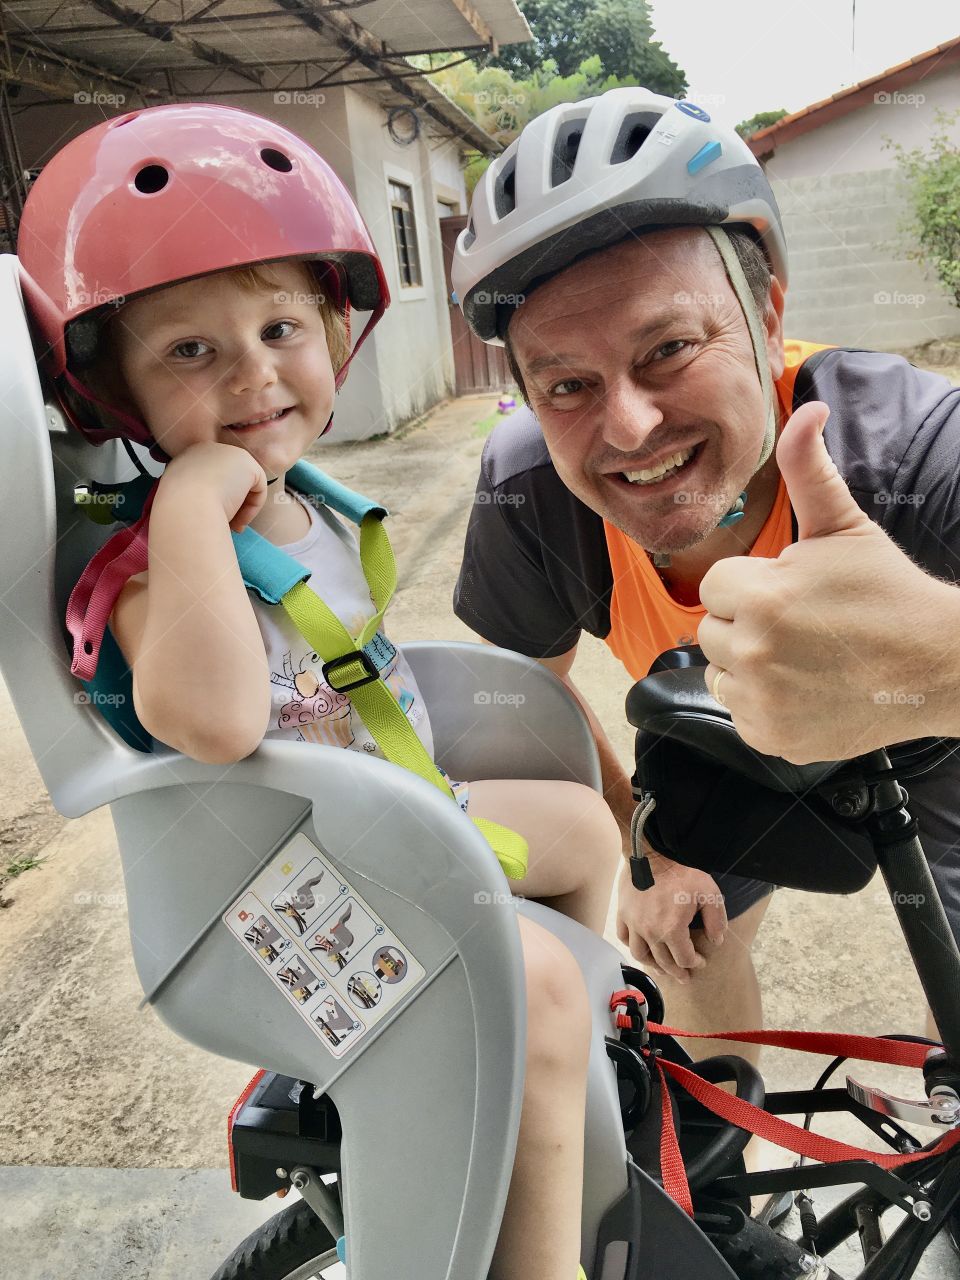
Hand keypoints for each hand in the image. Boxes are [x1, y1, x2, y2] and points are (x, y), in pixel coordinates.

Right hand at [161, 441, 268, 533]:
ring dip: (240, 509)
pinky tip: (237, 521)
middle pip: (227, 480)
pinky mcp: (248, 462)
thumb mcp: (182, 500)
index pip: (208, 480)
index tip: (212, 520)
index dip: (213, 502)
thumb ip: (196, 497)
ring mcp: (228, 452)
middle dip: (231, 504)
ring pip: (243, 486)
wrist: (184, 508)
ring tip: (231, 527)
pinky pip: (258, 489)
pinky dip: (251, 509)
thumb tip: (217, 507)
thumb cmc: (178, 512)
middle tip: (228, 526)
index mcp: (186, 458)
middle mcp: (206, 449)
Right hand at [615, 854, 726, 982]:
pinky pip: (624, 937)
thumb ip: (716, 919)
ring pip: (641, 954)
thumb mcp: (708, 892)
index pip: (684, 958)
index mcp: (672, 929)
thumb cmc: (680, 872)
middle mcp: (651, 932)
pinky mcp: (623, 914)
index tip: (700, 962)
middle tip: (684, 976)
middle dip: (677, 971)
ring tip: (662, 968)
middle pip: (664, 961)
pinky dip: (633, 946)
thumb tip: (716, 940)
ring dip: (653, 964)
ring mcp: (634, 924)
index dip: (695, 963)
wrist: (651, 854)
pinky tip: (642, 947)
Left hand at [699, 402, 958, 763]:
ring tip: (803, 655)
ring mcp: (762, 702)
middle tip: (802, 624)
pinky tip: (804, 687)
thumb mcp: (844, 527)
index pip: (714, 588)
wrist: (934, 667)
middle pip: (712, 631)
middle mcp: (754, 654)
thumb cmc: (887, 592)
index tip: (791, 591)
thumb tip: (805, 409)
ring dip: (748, 663)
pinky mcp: (772, 738)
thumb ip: (809, 471)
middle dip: (747, 622)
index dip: (751, 585)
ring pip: (720, 672)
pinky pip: (738, 711)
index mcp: (762, 599)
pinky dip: (762, 704)